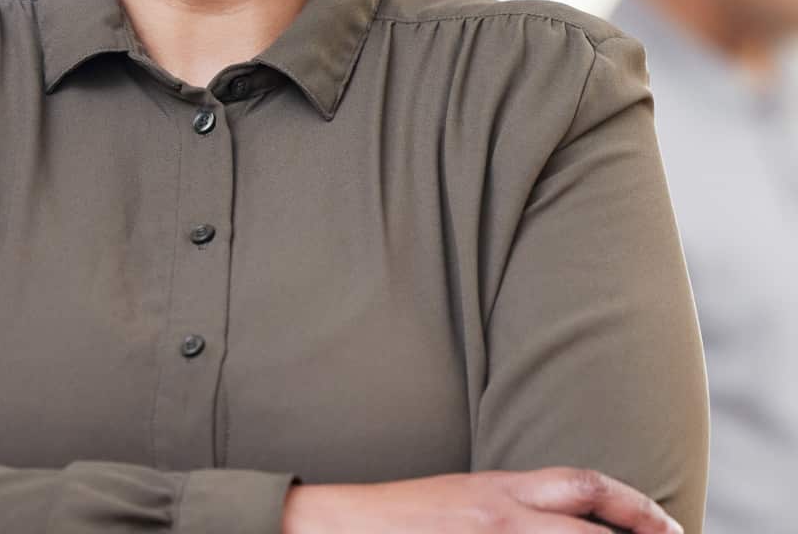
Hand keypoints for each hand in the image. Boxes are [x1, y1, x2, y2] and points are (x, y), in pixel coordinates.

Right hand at [281, 468, 682, 533]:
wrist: (343, 527)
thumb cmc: (406, 516)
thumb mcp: (468, 498)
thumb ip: (519, 508)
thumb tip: (573, 523)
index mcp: (500, 489)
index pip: (584, 484)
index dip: (635, 506)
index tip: (670, 527)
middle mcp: (502, 518)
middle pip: (588, 533)